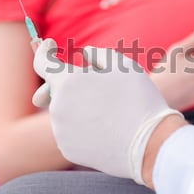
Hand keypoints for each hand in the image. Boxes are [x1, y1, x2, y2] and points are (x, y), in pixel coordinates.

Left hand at [32, 39, 182, 184]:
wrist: (150, 143)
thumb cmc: (138, 99)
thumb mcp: (123, 65)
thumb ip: (98, 54)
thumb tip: (85, 55)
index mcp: (68, 82)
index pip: (42, 62)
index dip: (45, 50)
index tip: (50, 45)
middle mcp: (58, 107)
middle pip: (53, 90)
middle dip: (61, 82)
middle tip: (77, 81)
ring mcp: (61, 132)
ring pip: (63, 111)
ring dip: (75, 105)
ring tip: (105, 109)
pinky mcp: (69, 149)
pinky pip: (69, 132)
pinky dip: (81, 126)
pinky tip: (104, 127)